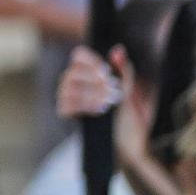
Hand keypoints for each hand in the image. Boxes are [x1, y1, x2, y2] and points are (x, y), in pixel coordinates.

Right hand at [57, 45, 147, 160]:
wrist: (128, 144)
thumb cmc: (128, 117)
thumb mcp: (129, 91)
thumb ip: (122, 70)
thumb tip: (118, 49)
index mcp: (88, 73)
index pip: (79, 56)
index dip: (91, 62)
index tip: (106, 73)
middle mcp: (74, 82)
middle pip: (73, 72)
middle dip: (95, 82)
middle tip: (113, 92)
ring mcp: (68, 98)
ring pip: (69, 88)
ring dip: (91, 94)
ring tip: (108, 103)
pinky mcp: (66, 114)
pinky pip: (66, 104)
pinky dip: (83, 106)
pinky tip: (98, 111)